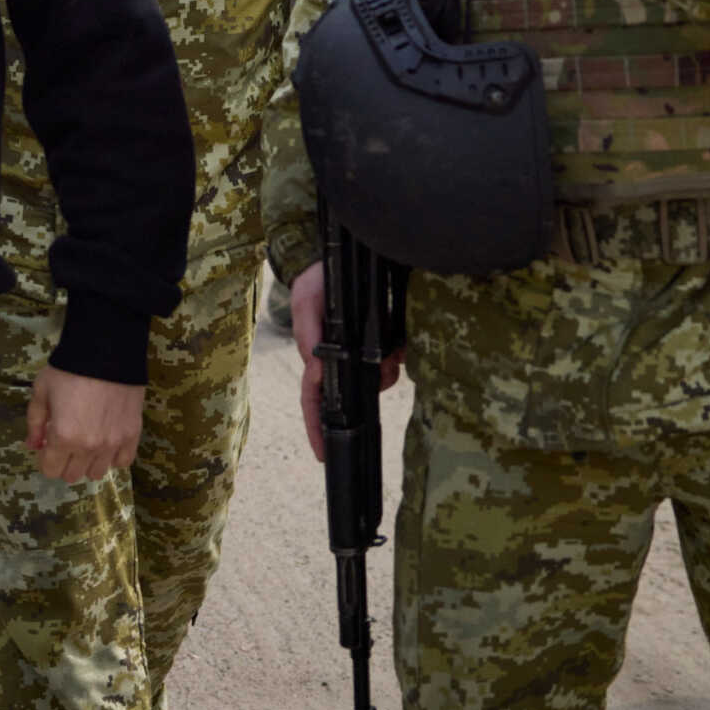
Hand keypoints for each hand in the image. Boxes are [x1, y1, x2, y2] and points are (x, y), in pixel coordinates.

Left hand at [25, 366, 142, 483]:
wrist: (107, 352)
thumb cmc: (69, 370)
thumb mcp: (42, 392)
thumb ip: (35, 423)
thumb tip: (33, 445)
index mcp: (63, 437)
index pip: (50, 471)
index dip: (46, 458)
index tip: (49, 444)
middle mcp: (88, 447)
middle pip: (73, 475)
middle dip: (65, 462)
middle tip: (67, 441)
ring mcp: (112, 443)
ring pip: (97, 473)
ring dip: (88, 462)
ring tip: (88, 441)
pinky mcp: (132, 435)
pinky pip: (123, 462)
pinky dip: (113, 457)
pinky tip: (107, 442)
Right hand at [290, 261, 402, 464]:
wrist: (346, 255)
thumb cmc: (318, 281)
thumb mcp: (306, 301)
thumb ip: (307, 332)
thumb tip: (314, 370)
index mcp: (318, 355)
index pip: (313, 397)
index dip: (315, 426)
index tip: (322, 453)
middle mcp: (343, 358)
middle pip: (354, 392)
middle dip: (368, 392)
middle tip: (383, 373)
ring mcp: (364, 350)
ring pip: (379, 376)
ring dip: (388, 370)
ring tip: (394, 352)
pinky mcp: (387, 337)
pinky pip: (396, 357)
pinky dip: (400, 354)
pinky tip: (403, 342)